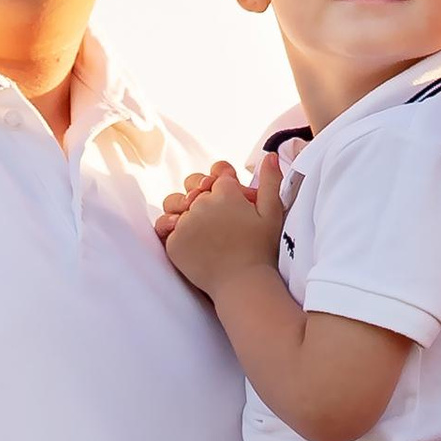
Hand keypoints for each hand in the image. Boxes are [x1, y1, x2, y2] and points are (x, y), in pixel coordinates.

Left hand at [163, 153, 286, 300]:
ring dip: (183, 210)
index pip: (218, 175)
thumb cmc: (261, 250)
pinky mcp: (174, 242)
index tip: (230, 198)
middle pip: (194, 188)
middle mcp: (202, 202)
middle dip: (202, 196)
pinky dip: (177, 234)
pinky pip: (168, 229)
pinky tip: (191, 242)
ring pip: (175, 204)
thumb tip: (269, 156)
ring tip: (197, 226)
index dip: (224, 185)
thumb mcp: (272, 213)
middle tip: (216, 217)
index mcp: (225, 192)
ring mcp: (186, 222)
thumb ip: (271, 182)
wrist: (243, 284)